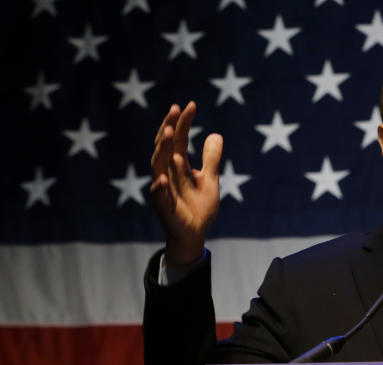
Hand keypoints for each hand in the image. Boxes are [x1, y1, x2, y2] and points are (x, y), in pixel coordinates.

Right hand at [149, 101, 222, 265]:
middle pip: (165, 146)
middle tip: (175, 110)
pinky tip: (163, 178)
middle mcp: (167, 172)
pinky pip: (159, 196)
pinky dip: (160, 187)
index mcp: (177, 165)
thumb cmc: (199, 206)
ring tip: (168, 132)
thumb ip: (211, 158)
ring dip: (162, 149)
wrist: (194, 233)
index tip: (190, 105)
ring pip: (158, 165)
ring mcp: (163, 189)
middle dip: (169, 128)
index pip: (179, 139)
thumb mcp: (210, 179)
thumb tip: (216, 134)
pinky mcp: (165, 207)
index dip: (183, 122)